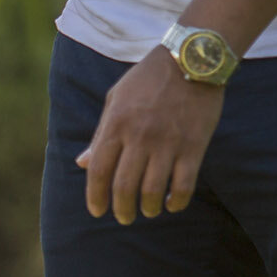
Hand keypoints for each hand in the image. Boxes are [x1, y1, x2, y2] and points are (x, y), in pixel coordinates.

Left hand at [76, 48, 224, 223]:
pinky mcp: (194, 145)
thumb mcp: (116, 99)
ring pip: (152, 191)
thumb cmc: (149, 79)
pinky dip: (176, 201)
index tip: (97, 211)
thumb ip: (100, 134)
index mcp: (116, 124)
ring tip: (148, 211)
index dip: (95, 197)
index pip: (98, 171)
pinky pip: (183, 185)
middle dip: (121, 210)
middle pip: (124, 187)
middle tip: (124, 218)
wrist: (192, 58)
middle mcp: (139, 136)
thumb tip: (82, 164)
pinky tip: (171, 203)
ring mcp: (168, 142)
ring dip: (147, 209)